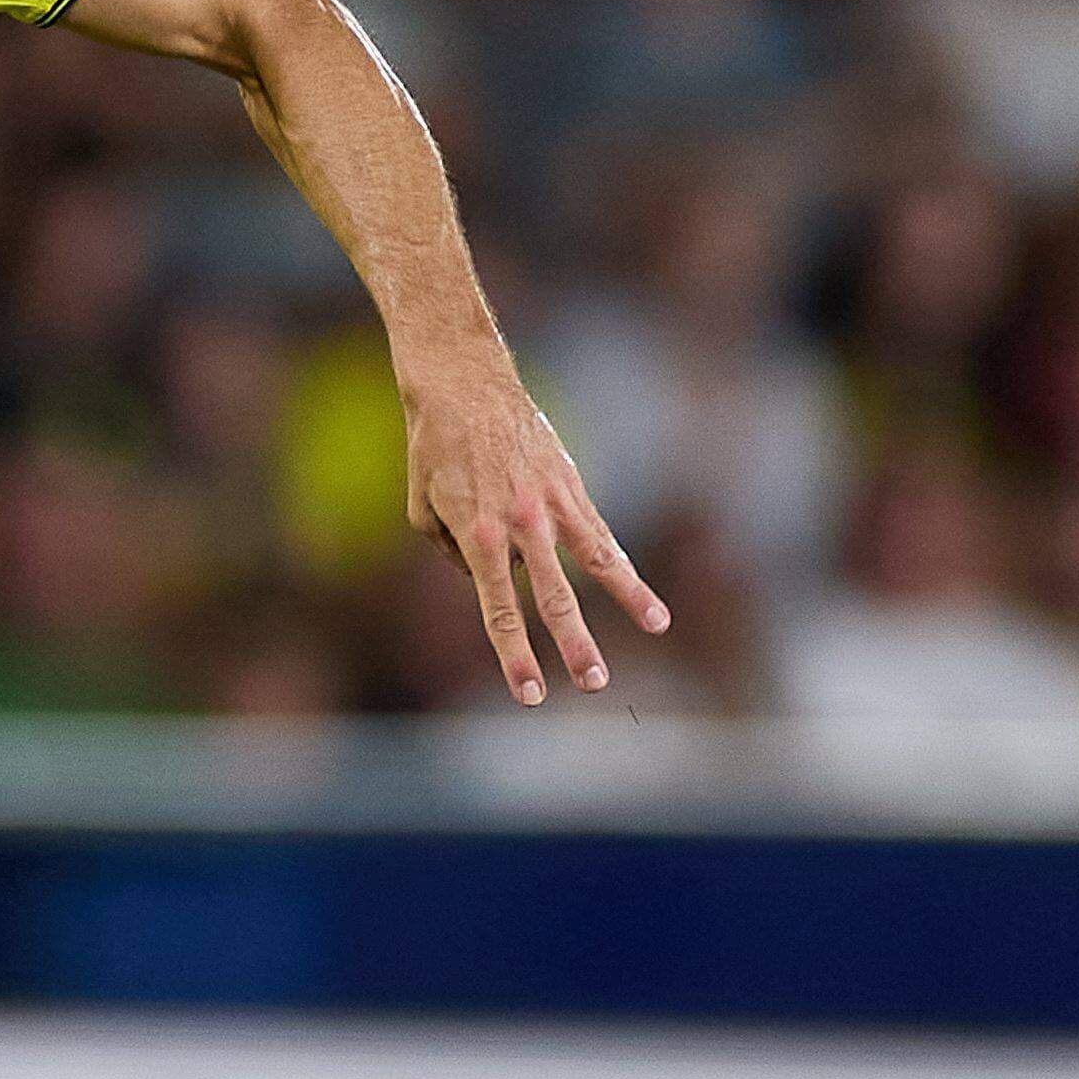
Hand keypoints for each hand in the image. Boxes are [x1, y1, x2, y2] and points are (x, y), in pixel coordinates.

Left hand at [402, 348, 667, 704]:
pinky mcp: (570, 486)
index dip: (515, 656)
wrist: (463, 384)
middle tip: (593, 684)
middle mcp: (519, 524)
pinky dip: (624, 565)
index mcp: (476, 536)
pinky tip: (646, 594)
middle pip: (552, 598)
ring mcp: (550, 504)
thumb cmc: (433, 448)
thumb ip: (450, 551)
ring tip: (656, 630)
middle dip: (572, 646)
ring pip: (595, 562)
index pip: (498, 610)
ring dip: (625, 599)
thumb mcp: (422, 507)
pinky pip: (601, 533)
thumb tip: (484, 580)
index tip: (529, 695)